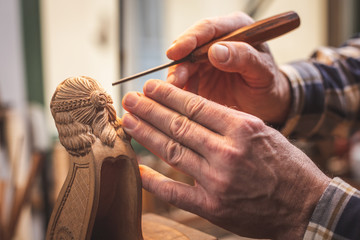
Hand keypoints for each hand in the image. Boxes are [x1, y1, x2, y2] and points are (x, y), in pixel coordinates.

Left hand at [122, 79, 329, 238]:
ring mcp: (217, 181)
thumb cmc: (288, 166)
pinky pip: (174, 192)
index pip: (195, 105)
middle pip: (178, 125)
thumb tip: (194, 110)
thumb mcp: (263, 132)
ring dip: (146, 135)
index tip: (150, 88)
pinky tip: (138, 169)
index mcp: (243, 128)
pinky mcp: (213, 207)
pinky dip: (153, 180)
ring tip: (129, 122)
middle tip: (130, 100)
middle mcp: (227, 152)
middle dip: (149, 110)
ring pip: (172, 152)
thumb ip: (229, 121)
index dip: (168, 95)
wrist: (306, 206)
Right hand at [166, 12, 290, 124]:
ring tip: (175, 92)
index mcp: (237, 29)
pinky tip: (179, 99)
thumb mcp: (263, 72)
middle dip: (179, 62)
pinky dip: (179, 89)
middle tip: (174, 80)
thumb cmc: (268, 85)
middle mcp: (218, 41)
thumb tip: (215, 51)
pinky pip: (183, 80)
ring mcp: (206, 59)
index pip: (209, 28)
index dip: (191, 38)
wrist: (266, 104)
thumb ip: (244, 58)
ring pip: (183, 64)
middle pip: (190, 46)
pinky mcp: (198, 76)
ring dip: (177, 77)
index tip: (177, 51)